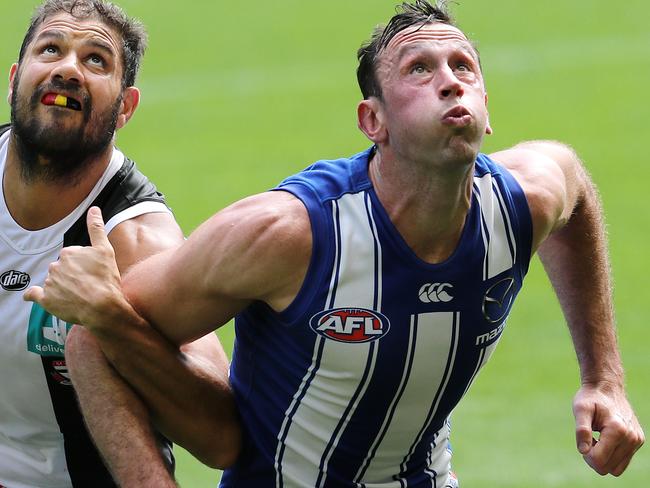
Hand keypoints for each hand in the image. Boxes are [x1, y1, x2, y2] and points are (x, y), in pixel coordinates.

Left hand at [23, 207, 125, 328]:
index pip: (74, 256)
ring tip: (79, 295)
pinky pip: (35, 294)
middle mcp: (56, 265)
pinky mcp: (46, 299)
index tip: (93, 272)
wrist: (101, 306)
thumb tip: (94, 209)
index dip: (85, 264)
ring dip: (63, 286)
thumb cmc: (105, 280)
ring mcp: (50, 282)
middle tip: (88, 284)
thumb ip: (97, 228)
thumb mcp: (106, 250)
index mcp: (69, 252)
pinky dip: (34, 295)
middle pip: (63, 268)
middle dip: (73, 274)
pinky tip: (36, 296)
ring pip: (54, 281)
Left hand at [573, 383, 643, 475]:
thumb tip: (583, 451)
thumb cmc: (591, 398)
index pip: (599, 461)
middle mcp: (631, 437)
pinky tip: (605, 440)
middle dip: (594, 458)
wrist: (607, 387)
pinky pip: (622, 462)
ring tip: (597, 439)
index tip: (584, 440)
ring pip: (616, 469)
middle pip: (607, 468)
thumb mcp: (580, 409)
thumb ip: (581, 430)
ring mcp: (637, 440)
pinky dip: (611, 456)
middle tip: (589, 439)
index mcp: (617, 430)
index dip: (586, 455)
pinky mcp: (638, 441)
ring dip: (603, 458)